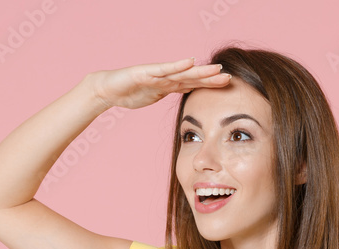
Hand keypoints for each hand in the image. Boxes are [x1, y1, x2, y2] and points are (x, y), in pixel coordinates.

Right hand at [87, 57, 230, 110]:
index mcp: (169, 85)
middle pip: (193, 78)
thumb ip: (170, 92)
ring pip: (182, 73)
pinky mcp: (146, 72)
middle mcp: (166, 77)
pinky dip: (177, 65)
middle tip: (230, 78)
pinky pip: (164, 69)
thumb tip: (187, 93)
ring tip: (216, 69)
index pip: (194, 85)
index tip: (228, 86)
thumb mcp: (155, 96)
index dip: (210, 85)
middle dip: (211, 78)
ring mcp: (157, 74)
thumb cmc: (130, 93)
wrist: (108, 89)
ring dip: (200, 71)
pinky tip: (190, 61)